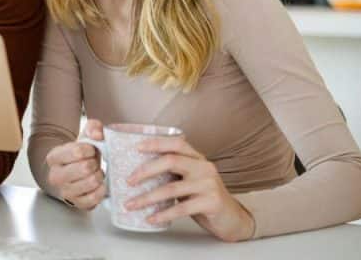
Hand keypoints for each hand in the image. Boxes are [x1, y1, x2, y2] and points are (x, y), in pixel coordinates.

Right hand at [44, 119, 106, 209]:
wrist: (70, 173)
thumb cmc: (78, 155)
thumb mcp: (84, 137)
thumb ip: (93, 128)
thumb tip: (97, 135)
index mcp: (53, 157)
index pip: (77, 152)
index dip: (90, 149)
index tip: (90, 151)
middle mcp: (55, 176)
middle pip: (86, 168)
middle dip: (94, 163)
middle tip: (93, 163)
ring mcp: (64, 192)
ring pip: (91, 182)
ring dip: (99, 176)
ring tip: (96, 173)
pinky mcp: (76, 204)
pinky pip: (94, 198)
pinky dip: (101, 190)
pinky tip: (98, 184)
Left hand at [124, 136, 254, 241]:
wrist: (232, 218)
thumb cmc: (204, 197)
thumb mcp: (190, 180)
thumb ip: (173, 172)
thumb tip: (138, 172)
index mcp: (197, 158)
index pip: (176, 143)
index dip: (156, 143)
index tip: (136, 148)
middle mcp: (204, 167)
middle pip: (171, 161)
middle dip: (146, 170)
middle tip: (128, 181)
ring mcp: (208, 184)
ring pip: (171, 188)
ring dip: (147, 197)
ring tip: (131, 204)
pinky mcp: (211, 202)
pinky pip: (181, 208)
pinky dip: (163, 214)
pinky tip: (151, 218)